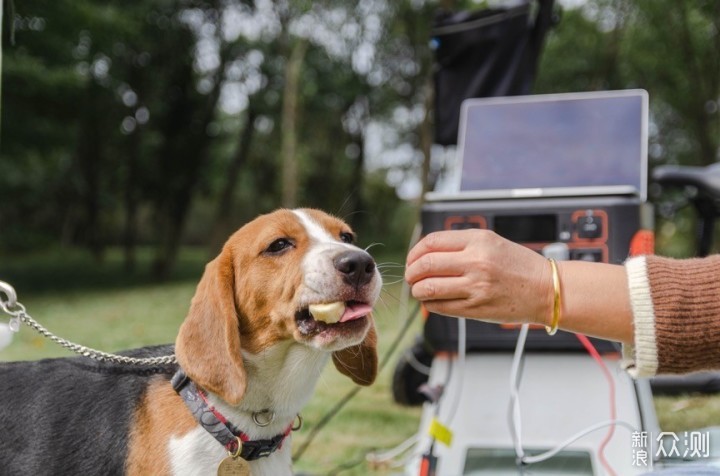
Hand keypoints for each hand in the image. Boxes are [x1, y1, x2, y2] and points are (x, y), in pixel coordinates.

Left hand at [405, 229, 551, 324]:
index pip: (431, 242)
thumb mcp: (490, 241)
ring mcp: (475, 286)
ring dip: (417, 290)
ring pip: (428, 288)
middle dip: (411, 272)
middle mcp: (476, 262)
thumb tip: (424, 252)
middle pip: (425, 265)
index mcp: (479, 240)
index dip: (415, 252)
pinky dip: (430, 304)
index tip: (412, 259)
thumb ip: (459, 244)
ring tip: (420, 289)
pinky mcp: (476, 308)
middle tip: (411, 276)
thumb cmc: (517, 265)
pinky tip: (434, 300)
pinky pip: (440, 307)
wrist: (545, 290)